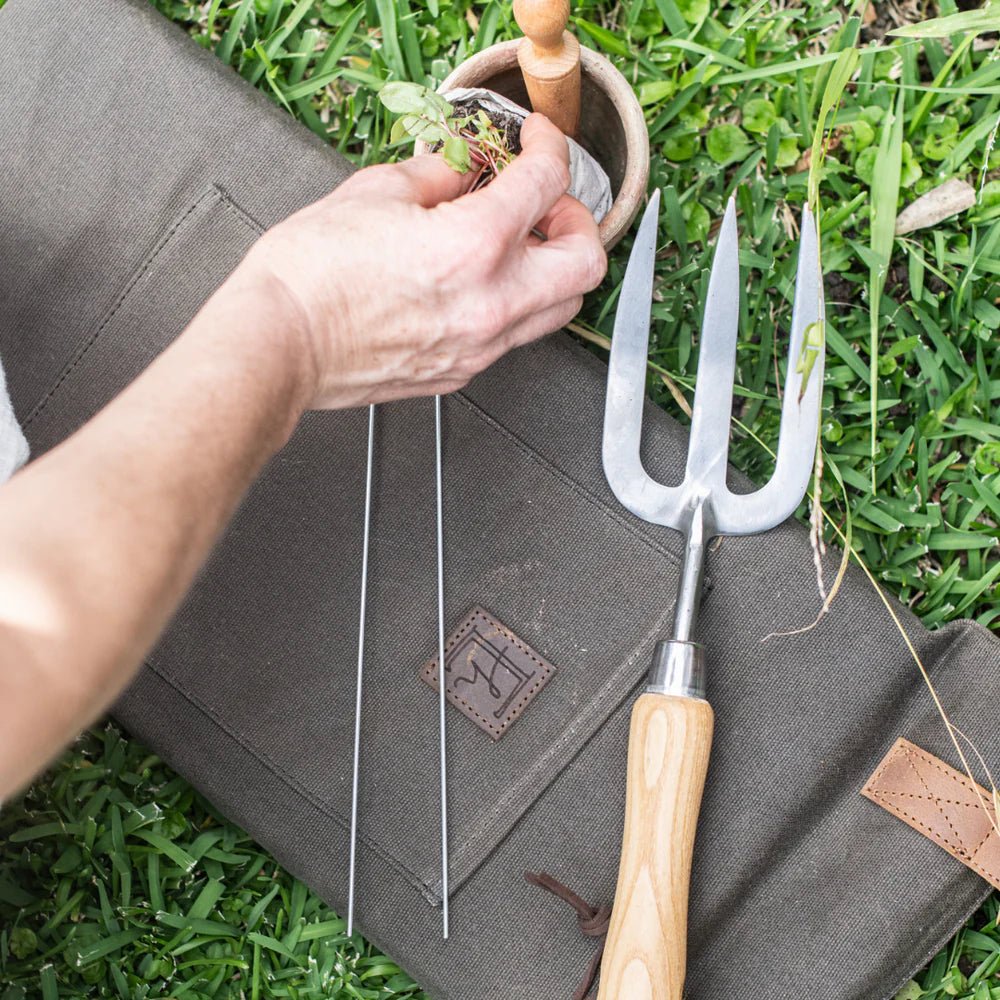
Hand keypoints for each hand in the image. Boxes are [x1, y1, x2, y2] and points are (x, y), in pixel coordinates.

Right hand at [239, 113, 606, 408]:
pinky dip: (514, 302)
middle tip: (546, 205)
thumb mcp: (375, 192)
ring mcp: (480, 346)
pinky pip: (514, 335)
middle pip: (585, 264)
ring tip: (515, 246)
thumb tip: (463, 171)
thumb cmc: (311, 276)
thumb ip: (438, 176)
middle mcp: (491, 303)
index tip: (538, 142)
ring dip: (552, 268)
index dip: (550, 149)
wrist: (282, 343)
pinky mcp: (462, 372)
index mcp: (474, 245)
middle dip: (575, 221)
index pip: (548, 184)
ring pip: (559, 309)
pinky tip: (477, 282)